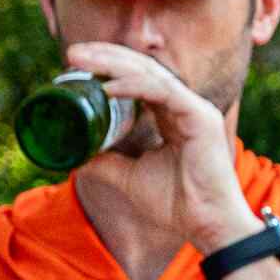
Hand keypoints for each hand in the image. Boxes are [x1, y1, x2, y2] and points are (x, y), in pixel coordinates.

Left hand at [63, 40, 259, 261]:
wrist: (207, 225)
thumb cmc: (177, 205)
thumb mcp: (129, 178)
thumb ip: (106, 163)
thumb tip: (75, 156)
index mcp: (172, 114)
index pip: (138, 79)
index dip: (108, 67)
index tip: (75, 65)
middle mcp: (184, 105)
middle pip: (141, 68)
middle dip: (105, 57)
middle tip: (72, 53)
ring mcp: (194, 108)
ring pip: (150, 73)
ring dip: (113, 64)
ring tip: (82, 60)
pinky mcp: (200, 116)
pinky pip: (161, 91)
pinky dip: (133, 86)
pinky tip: (108, 88)